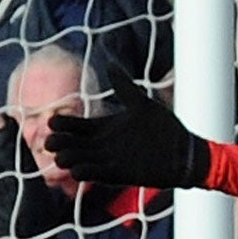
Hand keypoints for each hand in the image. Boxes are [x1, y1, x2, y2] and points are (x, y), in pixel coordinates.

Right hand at [45, 83, 209, 189]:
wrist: (186, 153)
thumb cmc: (166, 129)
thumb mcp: (142, 105)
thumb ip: (124, 87)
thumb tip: (109, 63)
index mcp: (105, 128)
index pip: (76, 126)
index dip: (63, 124)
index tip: (52, 120)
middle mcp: (104, 145)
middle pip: (74, 144)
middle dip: (60, 143)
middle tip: (50, 141)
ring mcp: (111, 161)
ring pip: (83, 160)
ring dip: (71, 160)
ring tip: (62, 157)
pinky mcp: (121, 175)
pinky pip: (100, 175)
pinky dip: (89, 173)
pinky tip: (78, 171)